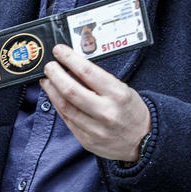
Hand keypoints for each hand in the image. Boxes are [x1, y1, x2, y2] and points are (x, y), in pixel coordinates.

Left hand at [39, 44, 150, 163]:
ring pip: (64, 106)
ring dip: (51, 90)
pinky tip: (55, 97)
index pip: (87, 72)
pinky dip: (58, 106)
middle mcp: (106, 112)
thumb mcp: (122, 89)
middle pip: (70, 90)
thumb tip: (72, 66)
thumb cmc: (131, 110)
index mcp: (118, 95)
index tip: (59, 51)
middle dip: (54, 74)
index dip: (69, 58)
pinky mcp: (87, 140)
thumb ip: (98, 80)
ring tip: (46, 80)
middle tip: (48, 66)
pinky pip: (67, 120)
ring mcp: (96, 129)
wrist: (144, 141)